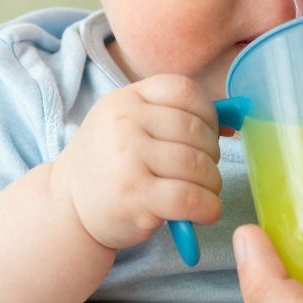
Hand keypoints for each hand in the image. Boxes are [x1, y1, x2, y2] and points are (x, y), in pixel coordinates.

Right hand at [52, 75, 219, 250]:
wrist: (67, 206)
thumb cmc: (111, 165)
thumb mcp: (129, 126)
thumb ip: (172, 116)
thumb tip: (235, 119)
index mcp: (126, 98)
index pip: (185, 91)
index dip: (208, 114)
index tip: (208, 135)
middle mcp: (125, 123)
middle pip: (197, 131)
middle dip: (212, 156)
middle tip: (203, 172)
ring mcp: (128, 159)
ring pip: (198, 166)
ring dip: (212, 184)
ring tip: (203, 193)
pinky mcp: (135, 196)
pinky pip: (191, 197)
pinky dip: (208, 208)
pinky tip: (203, 212)